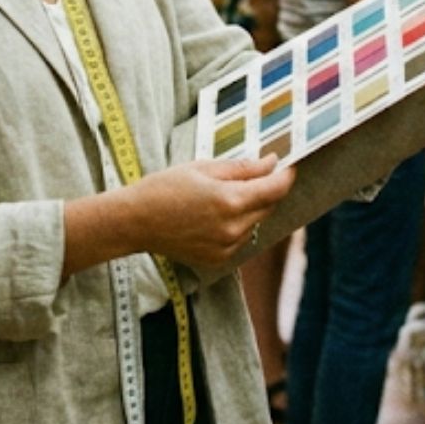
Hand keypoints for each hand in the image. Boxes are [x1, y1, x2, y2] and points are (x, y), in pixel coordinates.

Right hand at [130, 155, 295, 270]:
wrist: (135, 222)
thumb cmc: (165, 188)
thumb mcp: (203, 168)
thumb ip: (243, 168)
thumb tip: (272, 163)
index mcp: (231, 201)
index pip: (276, 189)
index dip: (286, 175)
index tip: (289, 165)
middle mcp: (234, 228)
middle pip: (268, 206)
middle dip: (264, 190)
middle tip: (249, 176)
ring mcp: (227, 247)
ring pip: (254, 223)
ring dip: (249, 209)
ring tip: (219, 198)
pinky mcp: (219, 260)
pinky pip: (240, 239)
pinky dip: (235, 226)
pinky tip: (211, 217)